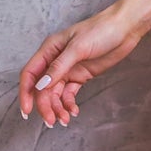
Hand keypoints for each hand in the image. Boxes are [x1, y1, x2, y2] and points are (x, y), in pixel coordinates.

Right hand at [17, 4, 142, 126]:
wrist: (124, 29)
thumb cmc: (100, 30)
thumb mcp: (78, 48)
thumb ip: (59, 67)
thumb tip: (41, 85)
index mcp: (49, 50)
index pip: (30, 74)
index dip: (26, 93)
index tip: (27, 111)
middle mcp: (55, 61)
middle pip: (43, 88)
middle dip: (45, 106)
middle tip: (52, 122)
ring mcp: (68, 70)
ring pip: (56, 94)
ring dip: (58, 108)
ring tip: (65, 120)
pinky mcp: (81, 76)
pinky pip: (69, 94)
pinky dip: (69, 104)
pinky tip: (74, 111)